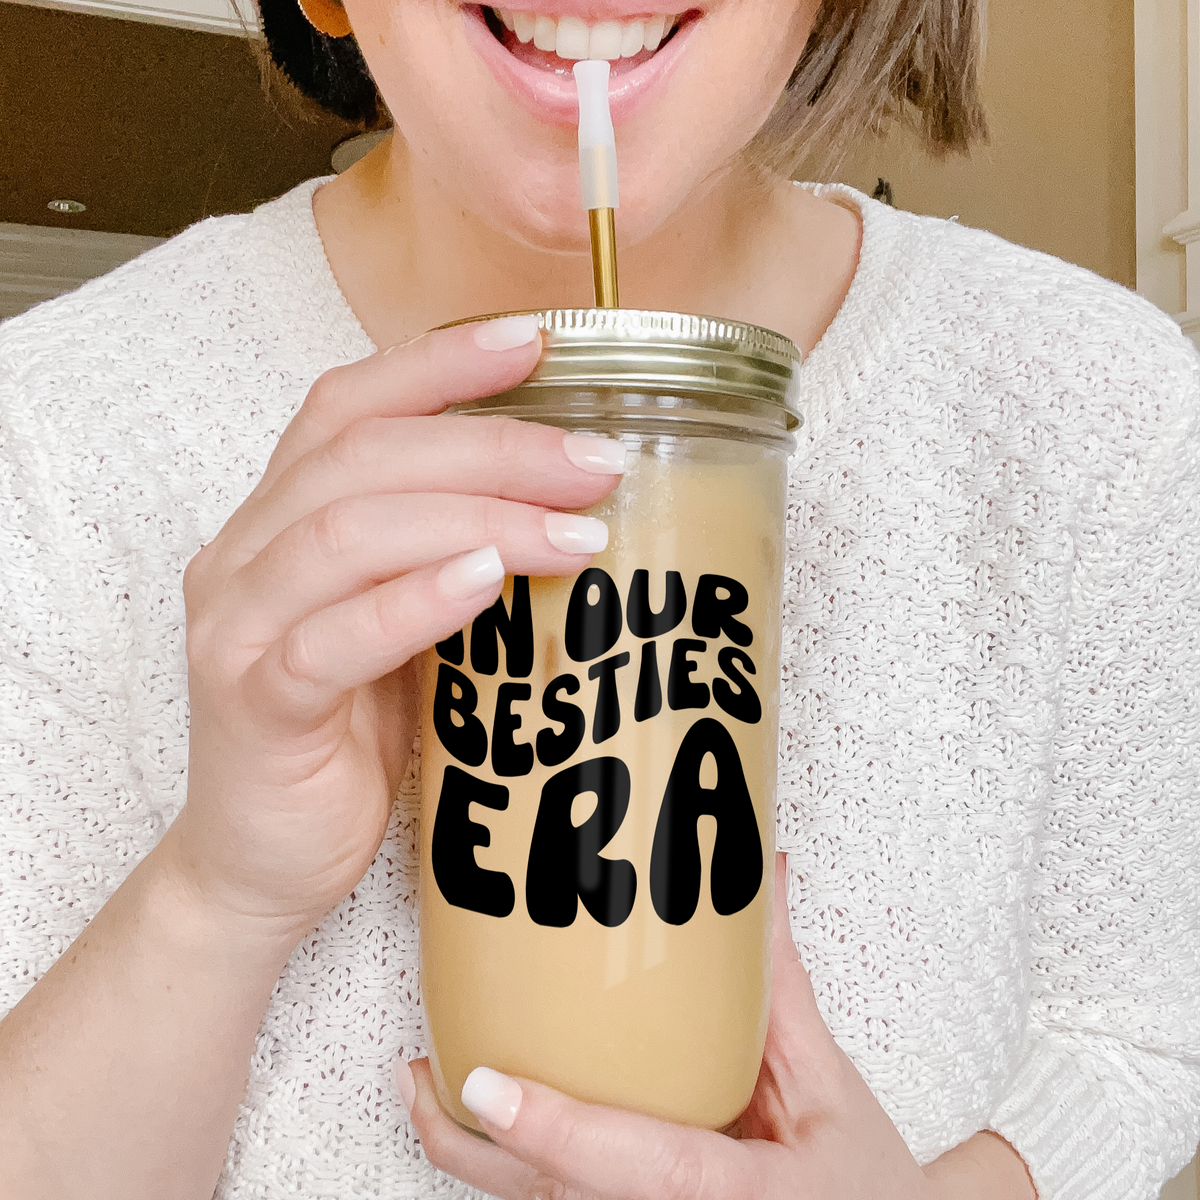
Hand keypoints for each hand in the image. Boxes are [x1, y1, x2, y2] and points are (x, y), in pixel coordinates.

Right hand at [160, 315, 625, 948]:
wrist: (263, 864)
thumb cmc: (348, 738)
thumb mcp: (405, 630)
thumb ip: (450, 560)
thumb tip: (573, 503)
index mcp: (280, 521)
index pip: (348, 407)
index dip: (437, 365)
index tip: (536, 341)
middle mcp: (247, 556)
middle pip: (364, 457)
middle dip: (493, 447)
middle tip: (596, 463)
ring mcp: (240, 629)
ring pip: (348, 532)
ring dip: (477, 517)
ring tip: (576, 531)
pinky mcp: (253, 707)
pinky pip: (328, 640)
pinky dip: (413, 600)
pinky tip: (485, 582)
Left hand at [399, 853, 1036, 1199]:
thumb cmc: (862, 1187)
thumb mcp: (827, 1087)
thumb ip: (782, 990)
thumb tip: (761, 880)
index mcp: (733, 1194)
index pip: (634, 1165)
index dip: (555, 1129)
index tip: (485, 1086)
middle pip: (549, 1199)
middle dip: (470, 1146)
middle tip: (416, 1072)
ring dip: (475, 1155)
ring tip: (429, 1081)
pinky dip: (513, 1166)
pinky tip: (490, 1117)